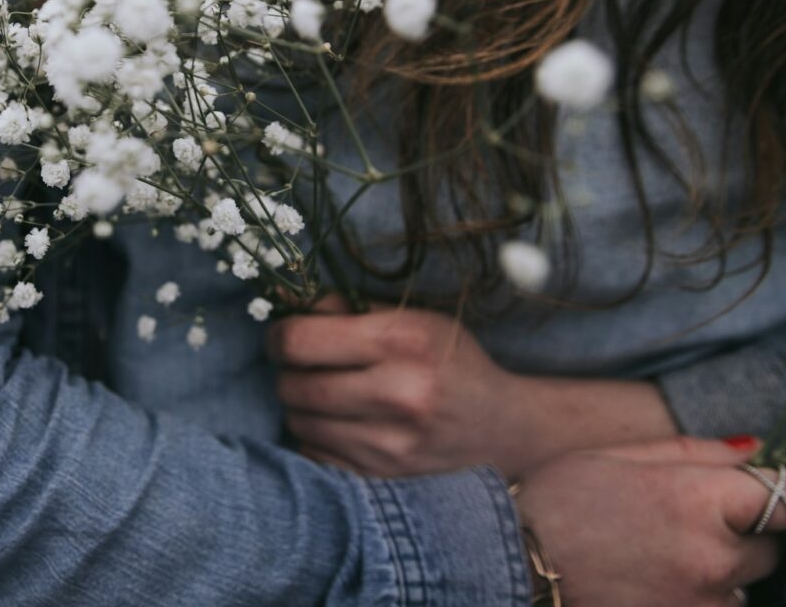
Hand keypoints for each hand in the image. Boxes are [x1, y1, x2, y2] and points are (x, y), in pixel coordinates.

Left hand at [269, 296, 677, 478]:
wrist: (504, 429)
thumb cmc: (453, 363)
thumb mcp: (414, 320)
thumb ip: (351, 311)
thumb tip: (289, 306)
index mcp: (403, 342)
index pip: (300, 341)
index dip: (281, 336)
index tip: (287, 336)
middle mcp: (397, 394)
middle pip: (293, 385)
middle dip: (288, 372)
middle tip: (304, 366)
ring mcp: (389, 445)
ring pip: (299, 422)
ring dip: (301, 406)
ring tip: (326, 395)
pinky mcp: (383, 480)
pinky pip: (315, 455)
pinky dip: (317, 438)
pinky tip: (341, 425)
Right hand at [517, 436, 785, 605]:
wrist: (511, 562)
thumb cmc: (559, 499)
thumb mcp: (621, 454)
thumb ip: (697, 452)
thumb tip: (755, 451)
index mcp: (701, 499)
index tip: (781, 496)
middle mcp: (714, 558)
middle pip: (770, 546)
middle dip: (740, 532)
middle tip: (679, 523)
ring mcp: (703, 604)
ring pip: (741, 586)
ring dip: (716, 571)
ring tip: (654, 556)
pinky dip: (695, 597)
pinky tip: (649, 581)